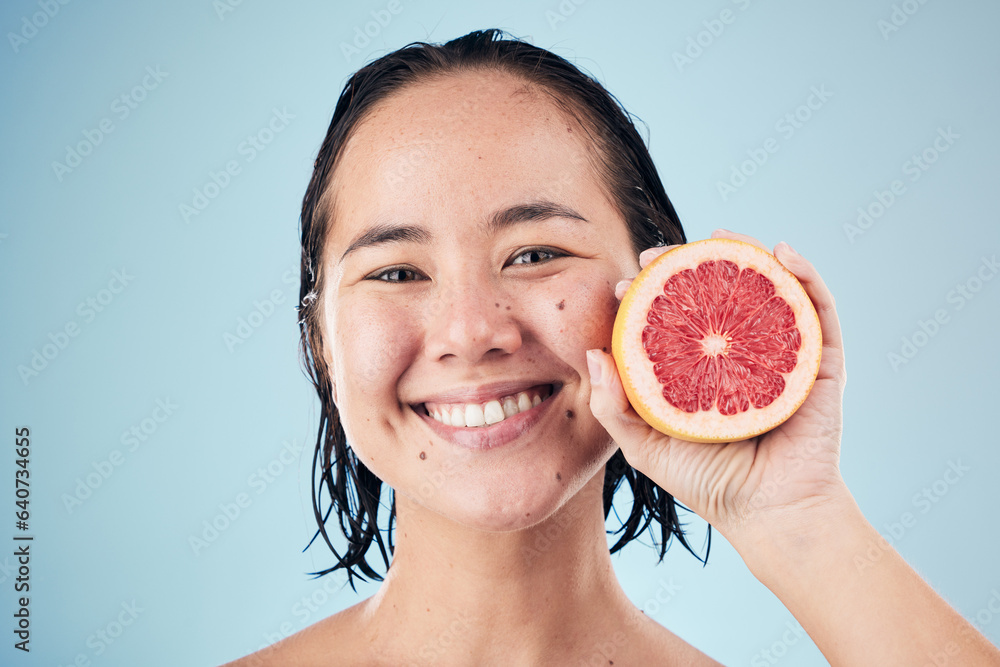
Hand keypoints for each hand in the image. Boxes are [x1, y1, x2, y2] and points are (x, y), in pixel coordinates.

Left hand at [587, 229, 850, 549]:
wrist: (768, 514)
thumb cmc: (709, 483)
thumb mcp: (645, 445)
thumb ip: (614, 406)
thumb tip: (593, 353)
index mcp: (705, 368)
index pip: (679, 316)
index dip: (652, 292)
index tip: (623, 281)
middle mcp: (742, 354)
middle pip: (720, 293)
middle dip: (690, 264)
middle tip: (657, 254)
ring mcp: (782, 353)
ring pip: (766, 289)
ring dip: (745, 253)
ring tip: (716, 236)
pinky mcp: (820, 361)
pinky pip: (816, 309)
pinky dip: (804, 274)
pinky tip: (780, 252)